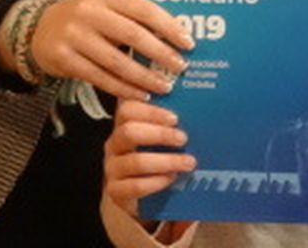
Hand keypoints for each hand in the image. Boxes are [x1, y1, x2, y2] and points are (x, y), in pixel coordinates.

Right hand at [31, 0, 194, 99]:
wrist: (39, 30)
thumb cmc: (84, 18)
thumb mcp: (105, 6)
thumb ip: (132, 15)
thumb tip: (175, 34)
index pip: (142, 7)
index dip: (168, 25)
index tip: (188, 42)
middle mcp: (89, 11)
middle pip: (132, 34)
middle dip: (161, 53)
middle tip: (180, 67)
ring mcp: (74, 35)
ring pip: (117, 61)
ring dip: (144, 77)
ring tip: (164, 86)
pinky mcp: (64, 58)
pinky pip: (100, 77)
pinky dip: (123, 88)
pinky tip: (140, 94)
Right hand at [103, 98, 194, 214]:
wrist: (133, 199)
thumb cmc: (150, 164)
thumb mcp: (154, 143)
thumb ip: (166, 129)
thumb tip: (195, 118)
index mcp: (123, 126)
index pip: (128, 109)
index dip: (149, 109)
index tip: (174, 114)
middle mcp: (114, 145)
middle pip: (129, 131)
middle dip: (159, 134)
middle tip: (183, 138)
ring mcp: (112, 168)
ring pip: (136, 161)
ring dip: (166, 160)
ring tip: (188, 162)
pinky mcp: (116, 190)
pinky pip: (136, 186)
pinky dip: (157, 182)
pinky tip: (172, 178)